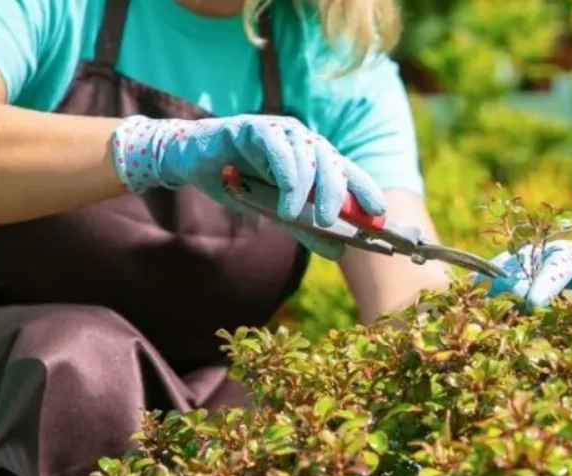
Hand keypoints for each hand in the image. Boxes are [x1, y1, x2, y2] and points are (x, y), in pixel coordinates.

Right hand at [109, 114, 384, 259]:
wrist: (192, 162)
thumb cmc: (238, 183)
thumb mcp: (277, 212)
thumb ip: (307, 229)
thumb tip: (339, 251)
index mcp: (314, 161)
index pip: (348, 174)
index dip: (365, 192)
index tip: (380, 216)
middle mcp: (304, 143)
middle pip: (333, 165)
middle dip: (338, 194)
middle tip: (333, 222)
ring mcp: (282, 132)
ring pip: (308, 156)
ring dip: (305, 188)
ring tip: (294, 215)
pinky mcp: (256, 128)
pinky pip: (279, 148)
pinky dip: (284, 174)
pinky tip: (281, 198)